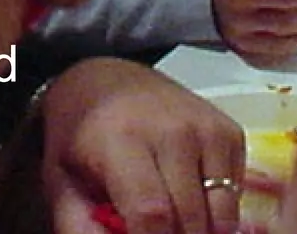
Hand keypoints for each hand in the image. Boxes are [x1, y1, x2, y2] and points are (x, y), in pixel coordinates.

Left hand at [33, 58, 245, 233]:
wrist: (107, 77)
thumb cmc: (80, 134)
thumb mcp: (61, 179)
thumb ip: (80, 226)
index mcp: (123, 140)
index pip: (152, 214)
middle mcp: (173, 131)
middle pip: (191, 220)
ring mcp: (207, 129)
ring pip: (221, 214)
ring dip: (201, 231)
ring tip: (174, 226)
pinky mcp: (230, 131)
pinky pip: (235, 194)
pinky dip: (218, 212)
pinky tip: (190, 201)